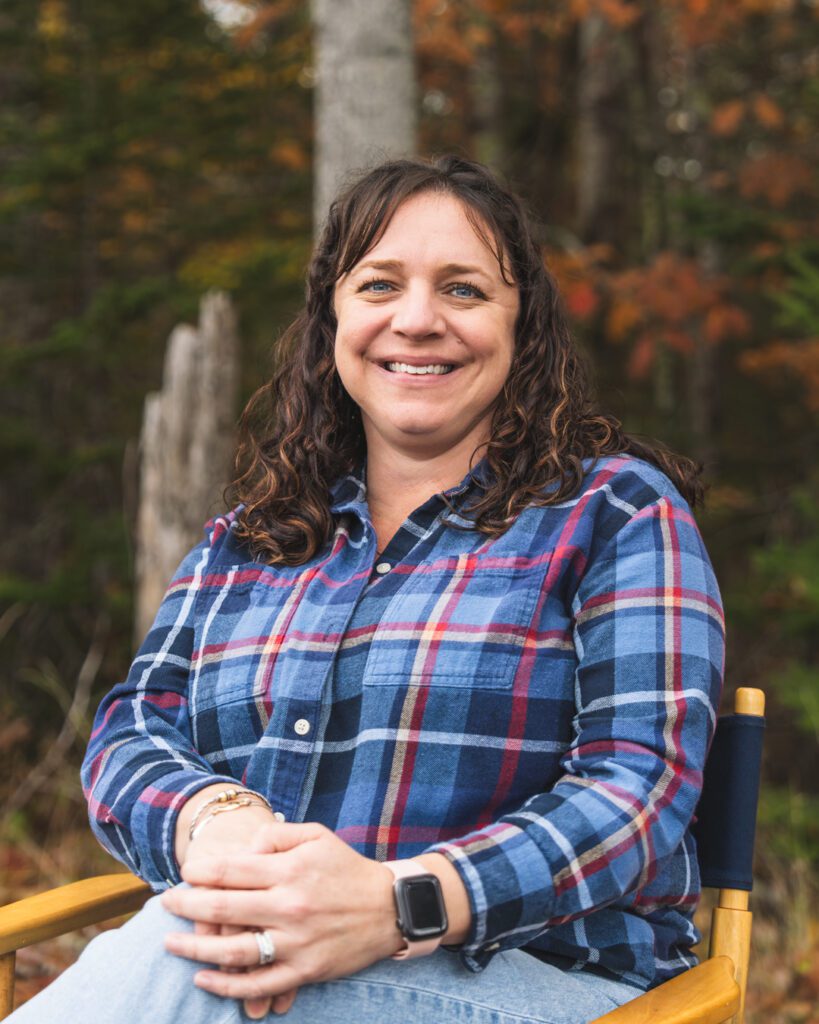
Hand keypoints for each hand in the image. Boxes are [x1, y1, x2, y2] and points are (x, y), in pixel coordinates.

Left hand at [161, 822, 401, 1002]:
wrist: (389, 908)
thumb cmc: (346, 867)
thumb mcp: (316, 836)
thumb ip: (276, 835)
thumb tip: (243, 849)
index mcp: (290, 870)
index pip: (231, 870)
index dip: (200, 872)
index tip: (183, 874)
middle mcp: (289, 906)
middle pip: (224, 908)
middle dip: (187, 906)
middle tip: (164, 905)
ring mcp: (296, 942)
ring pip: (234, 951)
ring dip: (196, 948)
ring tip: (172, 944)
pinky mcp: (305, 971)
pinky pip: (258, 984)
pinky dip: (227, 985)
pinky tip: (204, 978)